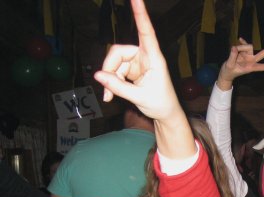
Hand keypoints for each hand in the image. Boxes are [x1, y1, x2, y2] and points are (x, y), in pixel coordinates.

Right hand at [93, 0, 180, 123]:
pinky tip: (109, 96)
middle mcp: (145, 56)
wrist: (165, 114)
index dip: (140, 15)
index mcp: (154, 58)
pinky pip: (115, 71)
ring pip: (114, 62)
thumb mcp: (139, 97)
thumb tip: (98, 75)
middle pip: (118, 52)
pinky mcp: (132, 70)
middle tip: (107, 89)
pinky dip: (111, 83)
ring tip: (110, 96)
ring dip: (110, 79)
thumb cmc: (160, 104)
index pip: (146, 32)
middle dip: (110, 69)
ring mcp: (138, 63)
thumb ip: (118, 86)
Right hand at [217, 38, 263, 90]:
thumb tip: (234, 48)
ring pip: (247, 46)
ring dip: (240, 47)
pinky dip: (242, 42)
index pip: (261, 67)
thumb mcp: (229, 66)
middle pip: (263, 53)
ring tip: (232, 52)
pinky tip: (240, 39)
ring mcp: (248, 55)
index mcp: (250, 67)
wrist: (226, 72)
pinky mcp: (244, 51)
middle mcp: (251, 60)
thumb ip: (232, 57)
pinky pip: (244, 44)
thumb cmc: (229, 72)